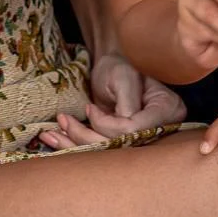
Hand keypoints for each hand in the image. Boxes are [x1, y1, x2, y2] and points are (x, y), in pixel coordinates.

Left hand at [38, 52, 186, 148]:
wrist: (113, 64)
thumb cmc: (121, 63)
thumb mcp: (124, 76)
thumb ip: (127, 102)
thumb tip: (120, 129)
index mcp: (167, 109)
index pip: (135, 130)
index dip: (107, 125)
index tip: (88, 109)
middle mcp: (159, 129)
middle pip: (120, 146)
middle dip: (85, 138)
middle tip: (61, 122)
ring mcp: (141, 139)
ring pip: (106, 153)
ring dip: (73, 144)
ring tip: (50, 134)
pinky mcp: (121, 143)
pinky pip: (99, 151)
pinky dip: (73, 146)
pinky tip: (54, 140)